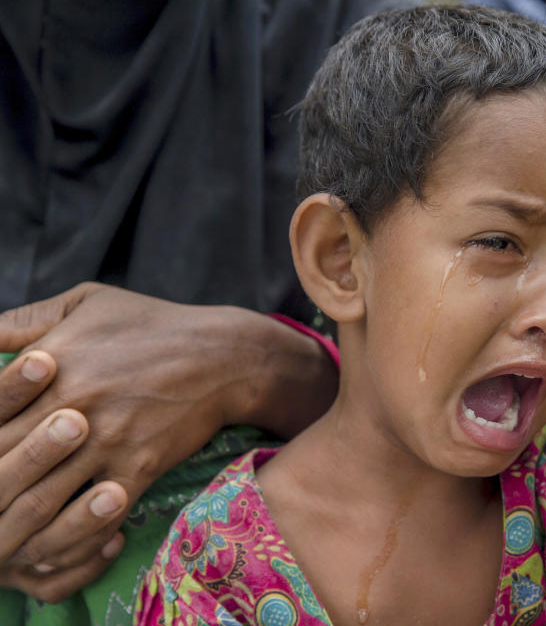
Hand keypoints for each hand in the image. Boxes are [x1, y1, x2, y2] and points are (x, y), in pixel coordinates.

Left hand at [0, 282, 335, 601]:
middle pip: (4, 466)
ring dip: (18, 524)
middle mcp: (71, 408)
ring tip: (7, 540)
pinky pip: (93, 517)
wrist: (225, 355)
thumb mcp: (87, 302)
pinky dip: (70, 537)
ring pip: (40, 500)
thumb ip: (26, 319)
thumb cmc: (154, 324)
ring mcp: (105, 442)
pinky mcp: (138, 468)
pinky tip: (58, 542)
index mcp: (50, 366)